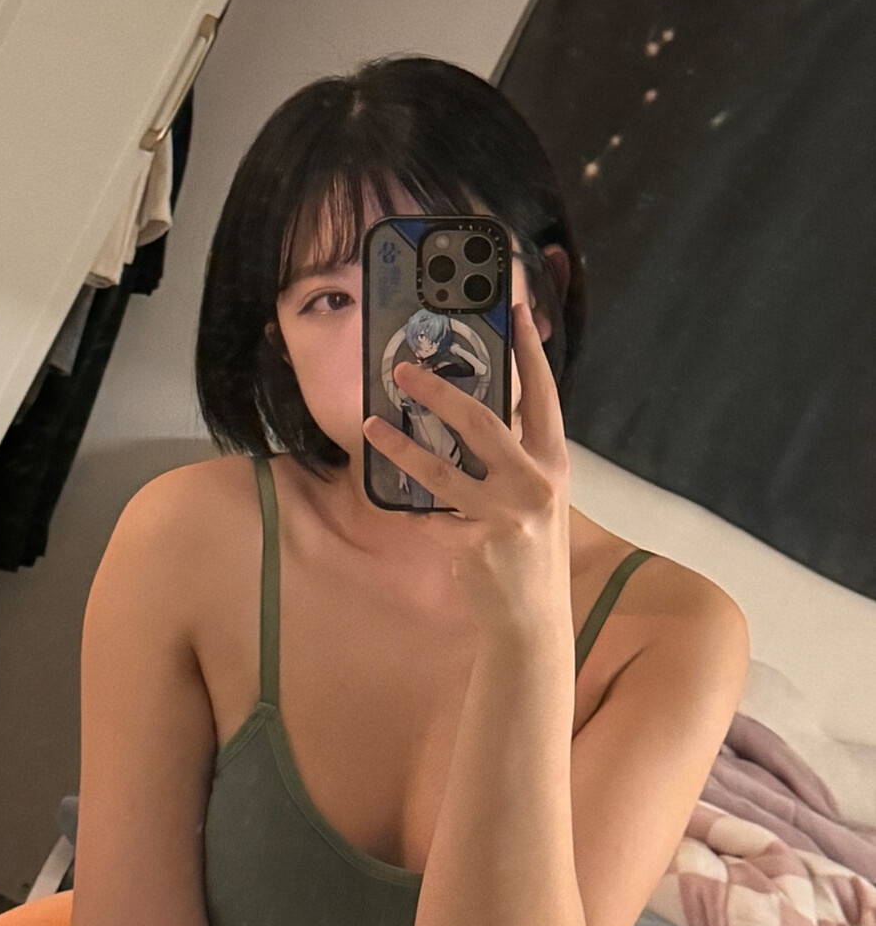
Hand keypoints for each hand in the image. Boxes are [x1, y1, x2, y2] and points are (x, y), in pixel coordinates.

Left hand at [363, 302, 571, 634]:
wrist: (531, 617)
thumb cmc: (531, 548)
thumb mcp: (537, 495)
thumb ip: (515, 454)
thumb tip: (472, 408)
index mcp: (553, 463)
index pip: (543, 395)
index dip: (529, 350)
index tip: (517, 308)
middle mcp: (535, 483)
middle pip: (481, 422)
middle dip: (438, 391)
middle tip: (404, 370)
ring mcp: (504, 515)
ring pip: (441, 469)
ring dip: (400, 445)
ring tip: (372, 425)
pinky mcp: (474, 544)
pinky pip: (429, 516)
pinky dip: (412, 510)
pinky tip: (400, 505)